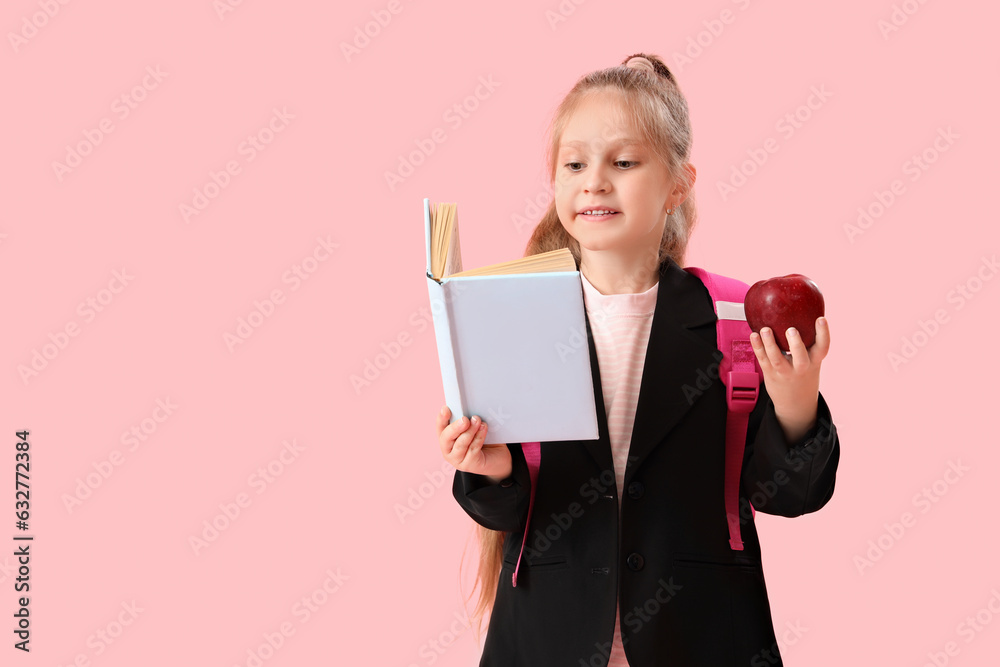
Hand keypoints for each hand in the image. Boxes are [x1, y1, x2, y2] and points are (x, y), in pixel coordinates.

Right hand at [437, 406, 512, 480]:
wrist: (497, 456)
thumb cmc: (484, 438)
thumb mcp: (474, 427)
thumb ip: (469, 420)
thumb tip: (471, 411)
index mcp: (446, 437)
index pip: (440, 426)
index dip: (442, 418)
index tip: (446, 409)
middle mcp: (448, 450)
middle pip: (446, 437)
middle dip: (455, 427)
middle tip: (465, 419)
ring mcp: (457, 460)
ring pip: (460, 444)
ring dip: (469, 431)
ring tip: (477, 420)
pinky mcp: (468, 465)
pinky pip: (473, 450)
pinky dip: (478, 438)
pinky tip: (483, 429)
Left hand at [749, 316, 830, 443]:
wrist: (796, 403)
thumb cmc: (803, 374)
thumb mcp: (812, 360)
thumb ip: (808, 342)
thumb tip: (801, 313)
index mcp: (814, 361)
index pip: (823, 347)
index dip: (823, 333)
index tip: (820, 319)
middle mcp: (801, 368)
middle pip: (800, 357)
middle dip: (796, 344)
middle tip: (791, 330)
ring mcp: (785, 372)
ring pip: (776, 359)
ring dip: (770, 344)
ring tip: (765, 330)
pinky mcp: (770, 374)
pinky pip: (762, 360)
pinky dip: (757, 347)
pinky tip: (753, 335)